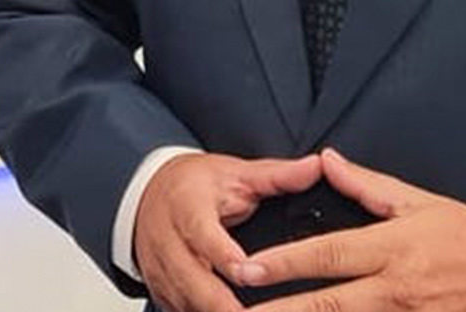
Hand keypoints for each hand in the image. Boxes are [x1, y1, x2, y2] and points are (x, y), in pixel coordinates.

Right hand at [136, 151, 323, 311]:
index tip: (246, 272)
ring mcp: (161, 271)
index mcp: (189, 208)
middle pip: (192, 280)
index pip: (204, 235)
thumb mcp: (236, 173)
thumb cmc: (195, 185)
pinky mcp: (160, 290)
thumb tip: (315, 167)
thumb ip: (277, 176)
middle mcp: (169, 243)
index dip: (224, 256)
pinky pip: (180, 311)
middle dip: (221, 304)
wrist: (150, 194)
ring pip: (185, 302)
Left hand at [233, 148, 465, 311]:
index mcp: (393, 246)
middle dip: (278, 311)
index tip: (248, 268)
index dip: (285, 263)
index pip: (329, 254)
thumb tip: (327, 161)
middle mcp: (394, 287)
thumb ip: (368, 186)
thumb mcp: (421, 202)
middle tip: (239, 310)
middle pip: (326, 305)